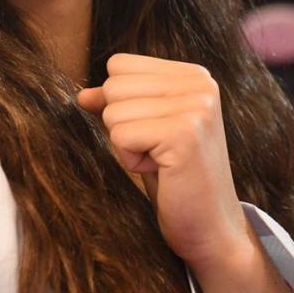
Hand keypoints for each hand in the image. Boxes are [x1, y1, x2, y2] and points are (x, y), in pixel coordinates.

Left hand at [76, 54, 249, 267]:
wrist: (210, 227)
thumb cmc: (176, 179)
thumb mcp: (145, 132)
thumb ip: (119, 105)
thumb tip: (83, 95)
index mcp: (193, 75)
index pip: (120, 65)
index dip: (122, 104)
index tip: (155, 133)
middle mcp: (200, 83)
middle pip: (114, 86)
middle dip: (123, 125)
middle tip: (158, 151)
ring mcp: (196, 106)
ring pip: (113, 112)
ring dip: (127, 146)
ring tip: (161, 161)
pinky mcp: (184, 133)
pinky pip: (120, 135)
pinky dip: (131, 160)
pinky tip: (162, 171)